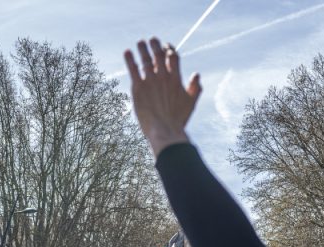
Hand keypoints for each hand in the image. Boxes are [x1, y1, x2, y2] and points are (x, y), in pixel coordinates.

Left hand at [124, 37, 202, 156]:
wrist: (164, 130)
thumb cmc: (178, 119)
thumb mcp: (191, 103)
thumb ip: (195, 88)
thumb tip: (197, 75)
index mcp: (176, 78)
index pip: (173, 57)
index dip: (169, 49)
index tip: (166, 46)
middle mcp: (163, 76)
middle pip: (159, 54)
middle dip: (155, 44)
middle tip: (152, 40)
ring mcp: (150, 81)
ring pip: (146, 59)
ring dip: (143, 48)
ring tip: (140, 43)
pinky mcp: (138, 87)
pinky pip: (133, 69)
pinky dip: (130, 59)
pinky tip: (127, 52)